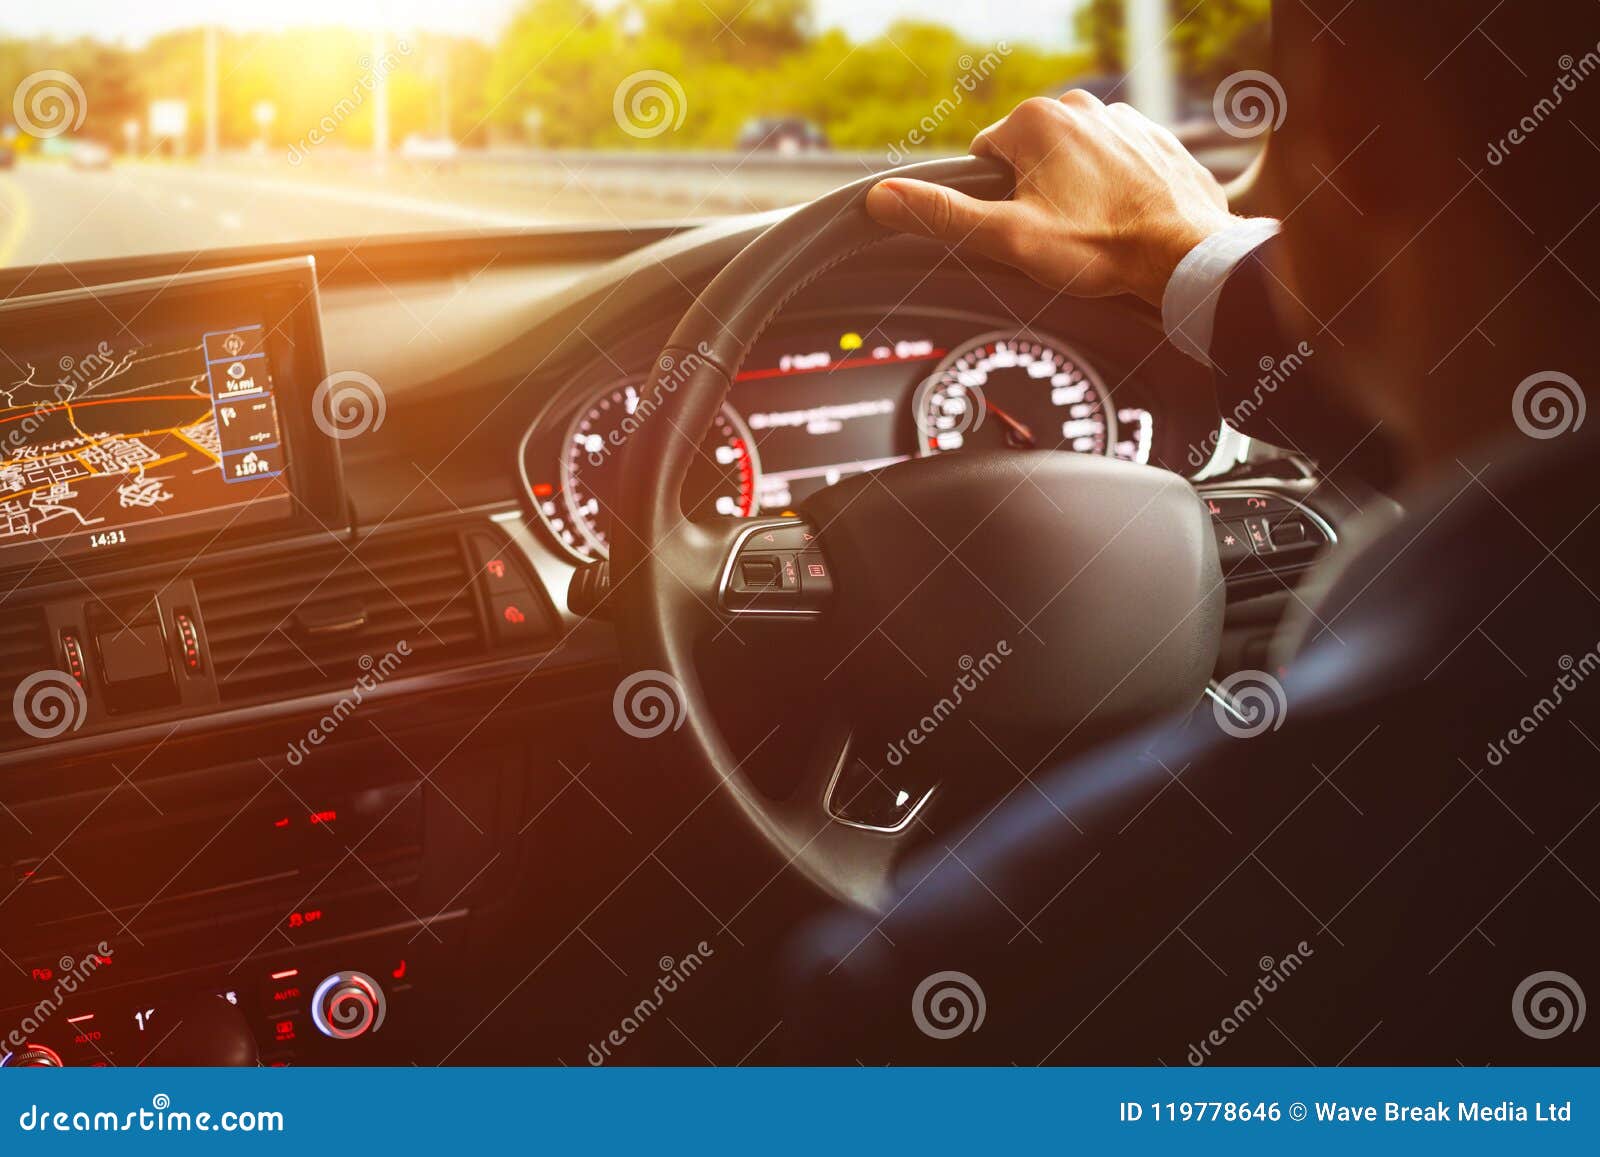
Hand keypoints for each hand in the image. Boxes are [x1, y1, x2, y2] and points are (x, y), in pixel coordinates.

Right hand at [865, 92, 1238, 306]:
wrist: (1186, 254)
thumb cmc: (1100, 248)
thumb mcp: (1008, 238)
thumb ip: (942, 215)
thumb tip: (881, 197)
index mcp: (1035, 121)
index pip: (985, 158)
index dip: (995, 201)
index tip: (1021, 228)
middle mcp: (1079, 105)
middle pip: (1030, 158)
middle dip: (1036, 195)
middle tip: (1059, 237)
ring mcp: (1123, 119)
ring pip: (1074, 161)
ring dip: (1076, 193)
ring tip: (1095, 232)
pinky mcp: (1156, 139)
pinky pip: (1117, 165)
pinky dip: (1115, 191)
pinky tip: (1124, 222)